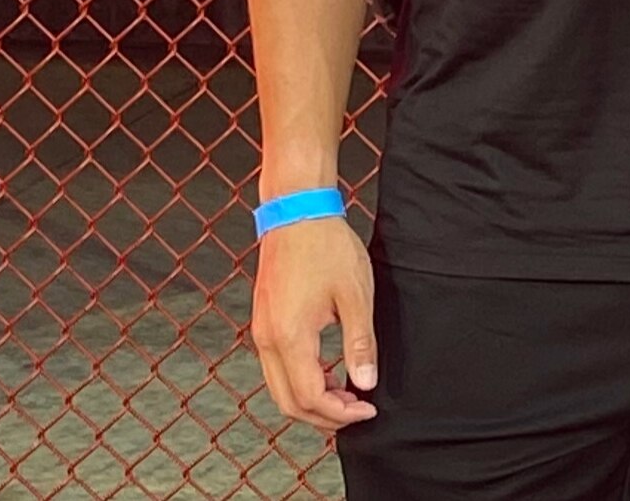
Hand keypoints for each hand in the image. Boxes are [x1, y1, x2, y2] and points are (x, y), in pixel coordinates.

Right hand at [249, 217, 379, 430]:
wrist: (297, 212)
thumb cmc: (327, 247)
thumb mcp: (355, 296)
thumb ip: (359, 344)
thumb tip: (365, 383)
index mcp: (289, 336)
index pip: (310, 397)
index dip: (340, 413)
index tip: (367, 409)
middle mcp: (267, 339)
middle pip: (288, 402)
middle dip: (323, 416)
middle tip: (356, 411)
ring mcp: (261, 331)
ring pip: (279, 388)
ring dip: (310, 400)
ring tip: (345, 394)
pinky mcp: (263, 321)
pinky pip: (276, 368)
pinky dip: (300, 381)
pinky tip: (326, 373)